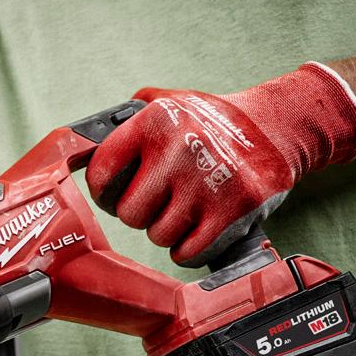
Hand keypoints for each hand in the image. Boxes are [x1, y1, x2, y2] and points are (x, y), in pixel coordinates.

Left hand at [85, 62, 355, 266]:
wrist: (277, 126)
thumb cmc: (211, 122)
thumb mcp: (169, 103)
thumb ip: (128, 120)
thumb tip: (78, 144)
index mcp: (156, 120)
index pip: (101, 172)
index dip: (104, 190)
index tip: (114, 192)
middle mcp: (181, 148)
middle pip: (130, 213)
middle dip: (142, 213)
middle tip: (161, 201)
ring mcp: (210, 180)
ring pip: (160, 236)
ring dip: (169, 231)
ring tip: (186, 209)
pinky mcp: (237, 209)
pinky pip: (189, 252)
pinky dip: (190, 250)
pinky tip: (200, 230)